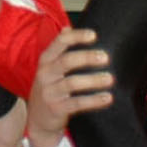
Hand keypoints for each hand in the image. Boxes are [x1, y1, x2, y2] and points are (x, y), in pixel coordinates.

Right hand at [25, 28, 111, 146]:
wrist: (37, 119)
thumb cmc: (49, 88)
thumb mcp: (49, 68)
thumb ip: (59, 49)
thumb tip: (68, 27)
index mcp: (45, 60)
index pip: (59, 43)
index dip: (76, 37)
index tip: (94, 35)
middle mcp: (45, 74)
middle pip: (66, 61)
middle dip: (87, 58)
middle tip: (105, 58)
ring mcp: (49, 92)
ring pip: (72, 83)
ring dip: (93, 80)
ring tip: (109, 79)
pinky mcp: (56, 108)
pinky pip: (76, 103)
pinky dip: (93, 100)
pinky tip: (107, 98)